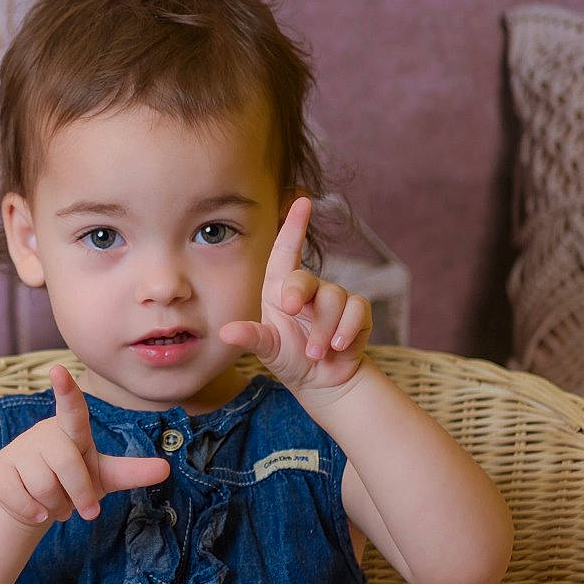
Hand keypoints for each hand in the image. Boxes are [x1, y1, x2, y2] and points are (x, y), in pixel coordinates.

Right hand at [0, 365, 171, 526]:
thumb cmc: (73, 481)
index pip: (71, 408)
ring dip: (57, 507)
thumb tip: (166, 469)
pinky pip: (20, 497)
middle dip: (80, 494)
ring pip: (42, 485)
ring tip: (57, 507)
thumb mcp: (104, 475)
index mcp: (72, 430)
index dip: (66, 390)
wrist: (33, 501)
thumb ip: (132, 471)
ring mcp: (19, 449)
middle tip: (85, 511)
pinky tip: (37, 512)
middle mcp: (44, 433)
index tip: (58, 369)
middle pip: (66, 463)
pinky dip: (33, 512)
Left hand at [218, 196, 370, 400]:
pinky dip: (346, 330)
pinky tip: (338, 347)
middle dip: (298, 294)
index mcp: (280, 289)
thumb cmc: (290, 358)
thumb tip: (226, 332)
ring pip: (333, 298)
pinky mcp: (357, 313)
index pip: (287, 251)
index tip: (302, 201)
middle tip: (290, 312)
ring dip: (322, 329)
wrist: (322, 382)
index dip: (294, 225)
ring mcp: (334, 299)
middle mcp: (308, 289)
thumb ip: (251, 338)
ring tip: (316, 353)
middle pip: (306, 278)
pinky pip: (356, 310)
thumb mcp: (268, 349)